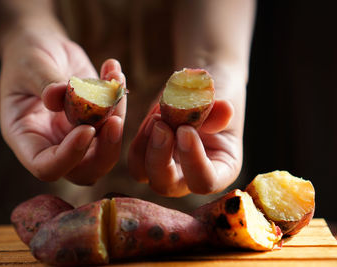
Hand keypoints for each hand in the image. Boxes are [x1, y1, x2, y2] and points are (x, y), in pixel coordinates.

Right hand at [0, 29, 125, 184]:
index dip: (69, 156)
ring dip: (118, 120)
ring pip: (105, 150)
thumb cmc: (26, 55)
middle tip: (115, 119)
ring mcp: (76, 135)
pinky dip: (119, 101)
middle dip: (105, 150)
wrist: (42, 47)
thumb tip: (59, 97)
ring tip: (115, 80)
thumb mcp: (29, 65)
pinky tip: (114, 73)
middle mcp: (53, 143)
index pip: (46, 166)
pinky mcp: (95, 121)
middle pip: (84, 170)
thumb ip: (44, 82)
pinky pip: (113, 123)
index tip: (86, 129)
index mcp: (26, 137)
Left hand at [128, 74, 241, 196]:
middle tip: (161, 126)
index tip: (186, 131)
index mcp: (221, 169)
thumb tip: (225, 111)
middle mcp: (190, 175)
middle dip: (158, 159)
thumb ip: (221, 110)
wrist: (203, 83)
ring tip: (157, 116)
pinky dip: (140, 136)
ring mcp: (167, 166)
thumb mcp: (227, 97)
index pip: (204, 182)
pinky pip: (136, 155)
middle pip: (165, 185)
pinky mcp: (148, 153)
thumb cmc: (221, 92)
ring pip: (142, 173)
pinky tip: (154, 114)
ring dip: (144, 146)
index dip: (193, 162)